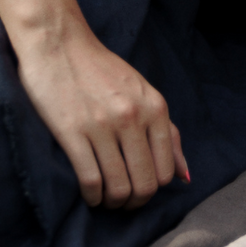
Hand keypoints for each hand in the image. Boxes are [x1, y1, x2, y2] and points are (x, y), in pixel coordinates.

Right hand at [0, 0, 188, 208]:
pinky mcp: (72, 132)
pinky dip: (92, 196)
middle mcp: (133, 117)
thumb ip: (166, 131)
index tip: (140, 187)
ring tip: (105, 199)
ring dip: (113, 203)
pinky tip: (89, 193)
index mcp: (154, 106)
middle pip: (145, 184)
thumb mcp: (143, 92)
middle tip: (123, 202)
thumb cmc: (102, 70)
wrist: (60, 44)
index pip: (166, 170)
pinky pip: (91, 180)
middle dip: (135, 202)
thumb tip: (185, 175)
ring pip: (119, 187)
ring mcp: (103, 126)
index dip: (154, 189)